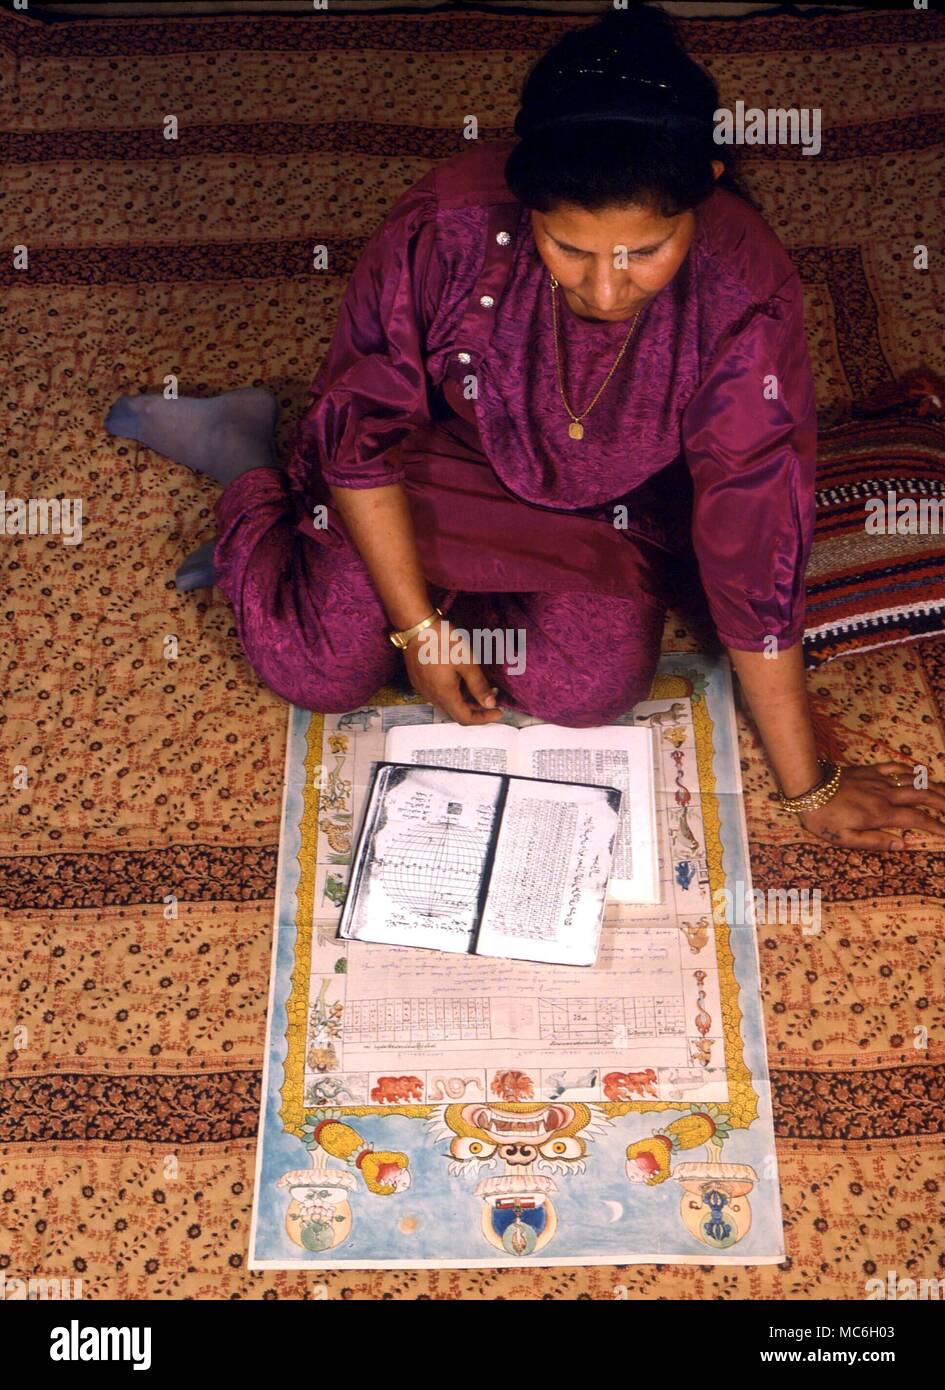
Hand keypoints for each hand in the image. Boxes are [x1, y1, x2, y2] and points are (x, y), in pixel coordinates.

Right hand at [403, 618, 503, 725]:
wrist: (416, 626)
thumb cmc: (442, 641)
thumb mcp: (466, 662)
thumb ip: (479, 685)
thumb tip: (490, 704)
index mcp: (444, 694)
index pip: (465, 718)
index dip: (483, 719)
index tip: (498, 712)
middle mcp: (431, 696)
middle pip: (456, 713)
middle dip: (475, 710)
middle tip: (491, 699)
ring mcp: (423, 689)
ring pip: (446, 704)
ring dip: (463, 701)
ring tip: (478, 688)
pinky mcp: (418, 680)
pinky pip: (437, 694)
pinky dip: (452, 693)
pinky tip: (460, 681)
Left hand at [798, 762, 944, 849]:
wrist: (807, 787)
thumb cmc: (823, 817)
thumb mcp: (845, 838)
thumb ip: (875, 842)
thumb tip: (902, 844)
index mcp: (881, 814)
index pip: (917, 819)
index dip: (937, 826)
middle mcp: (885, 795)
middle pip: (922, 796)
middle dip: (943, 803)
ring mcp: (878, 780)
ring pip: (913, 781)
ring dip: (933, 786)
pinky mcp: (869, 770)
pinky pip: (895, 767)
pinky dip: (911, 770)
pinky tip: (921, 772)